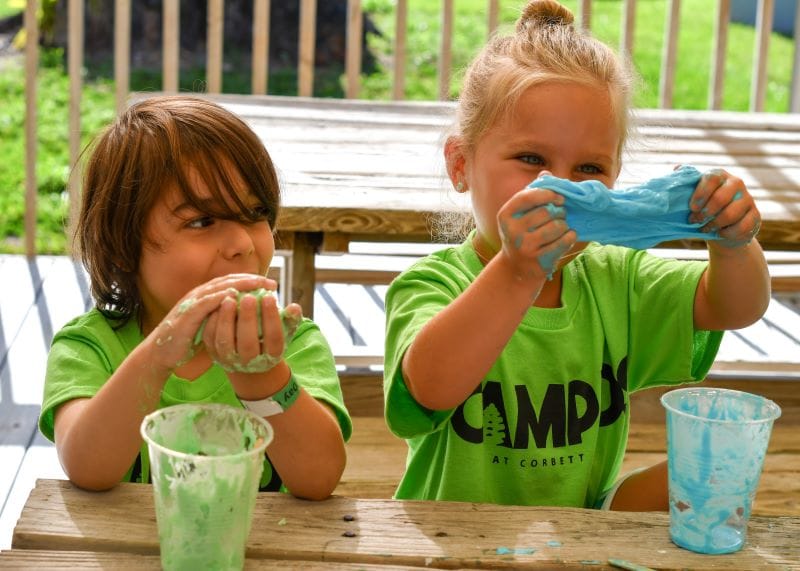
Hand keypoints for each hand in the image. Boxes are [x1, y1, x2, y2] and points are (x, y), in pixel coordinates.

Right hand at [147, 274, 273, 370]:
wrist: (162, 352)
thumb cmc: (187, 340)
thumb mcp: (210, 325)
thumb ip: (224, 317)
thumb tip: (246, 316)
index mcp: (206, 296)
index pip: (232, 283)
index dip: (252, 281)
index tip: (271, 284)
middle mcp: (200, 295)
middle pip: (229, 281)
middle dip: (251, 280)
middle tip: (271, 282)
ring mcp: (192, 302)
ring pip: (219, 287)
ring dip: (240, 284)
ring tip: (258, 284)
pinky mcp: (187, 313)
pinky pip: (206, 302)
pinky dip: (220, 296)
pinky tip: (235, 295)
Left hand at [201, 290, 302, 373]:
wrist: (250, 359)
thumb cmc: (270, 338)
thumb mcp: (284, 330)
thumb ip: (290, 319)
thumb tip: (294, 307)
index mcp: (271, 356)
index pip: (273, 338)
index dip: (272, 318)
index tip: (269, 296)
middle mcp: (250, 362)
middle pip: (248, 343)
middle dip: (248, 319)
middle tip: (248, 297)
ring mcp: (230, 360)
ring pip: (226, 342)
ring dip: (226, 319)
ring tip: (230, 298)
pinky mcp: (214, 354)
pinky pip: (210, 338)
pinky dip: (212, 321)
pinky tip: (217, 304)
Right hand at [497, 176, 575, 278]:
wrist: (515, 269)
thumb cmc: (521, 235)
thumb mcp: (519, 216)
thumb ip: (531, 194)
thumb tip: (546, 173)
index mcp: (505, 215)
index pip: (527, 196)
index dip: (547, 194)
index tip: (559, 197)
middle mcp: (512, 231)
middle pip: (546, 211)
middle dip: (559, 211)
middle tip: (561, 215)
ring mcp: (524, 247)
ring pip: (557, 226)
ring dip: (564, 225)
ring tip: (562, 227)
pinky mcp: (538, 260)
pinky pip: (563, 241)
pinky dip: (570, 236)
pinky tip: (568, 236)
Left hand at [689, 169, 760, 248]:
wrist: (720, 228)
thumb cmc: (702, 208)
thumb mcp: (692, 196)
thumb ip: (685, 182)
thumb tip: (676, 168)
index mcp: (720, 175)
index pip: (712, 178)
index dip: (700, 194)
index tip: (692, 208)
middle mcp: (736, 183)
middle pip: (721, 198)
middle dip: (705, 213)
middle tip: (694, 220)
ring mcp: (748, 199)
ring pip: (730, 214)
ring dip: (714, 224)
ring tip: (704, 228)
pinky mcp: (755, 215)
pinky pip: (741, 227)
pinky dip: (727, 233)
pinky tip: (719, 233)